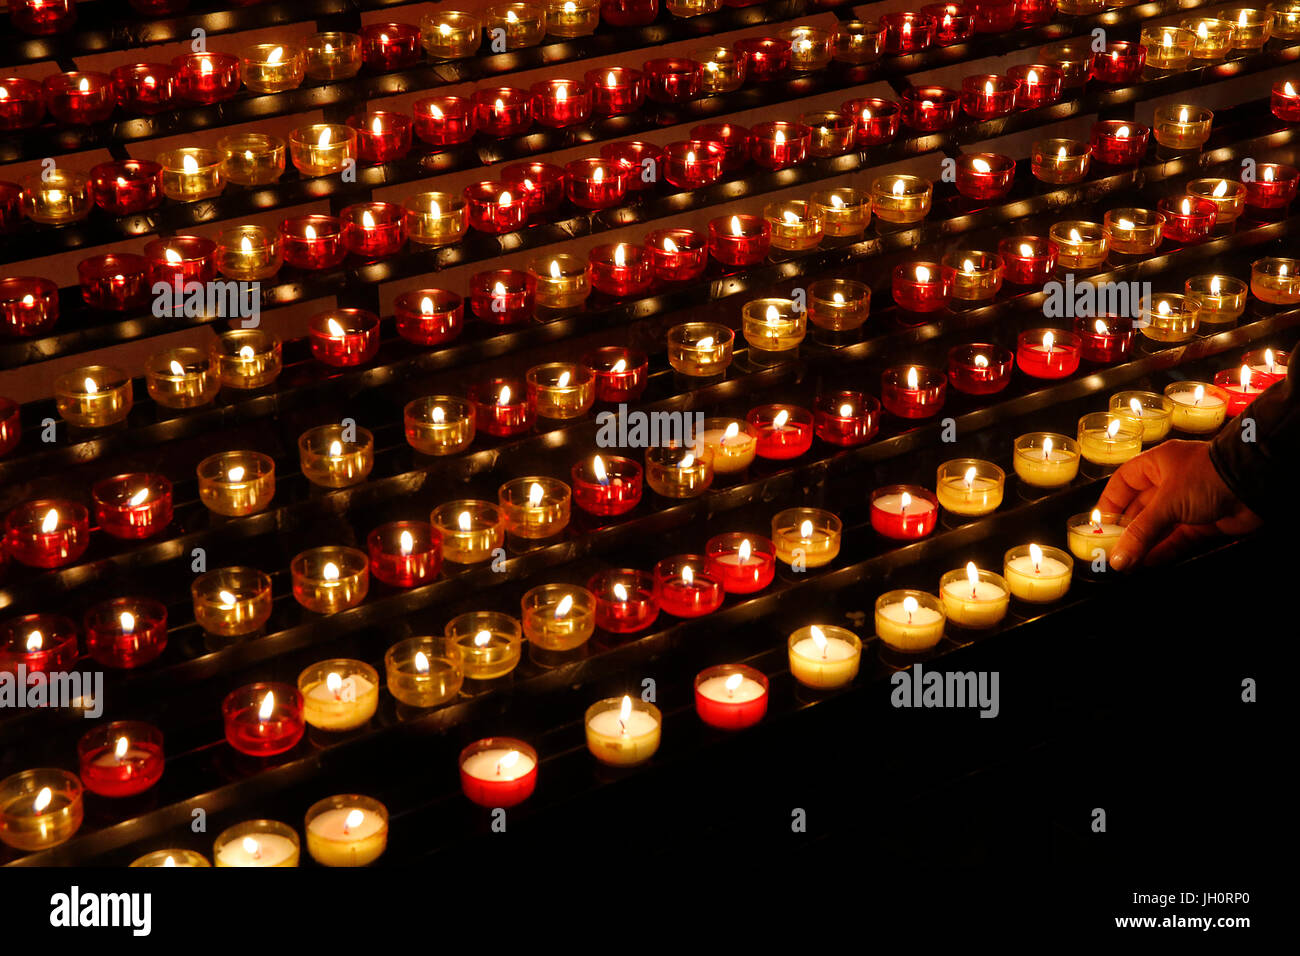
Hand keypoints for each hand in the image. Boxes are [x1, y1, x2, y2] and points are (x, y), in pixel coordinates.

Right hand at [1096, 440, 1262, 569]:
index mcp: (1157, 464)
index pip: (1123, 483)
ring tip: (1126, 563)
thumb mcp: (1166, 502)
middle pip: (1139, 509)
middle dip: (1125, 531)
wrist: (1255, 483)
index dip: (1109, 503)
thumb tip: (1118, 558)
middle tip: (1111, 550)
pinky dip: (1163, 551)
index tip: (1098, 525)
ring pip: (1158, 526)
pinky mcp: (1203, 522)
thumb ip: (1140, 533)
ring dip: (1143, 544)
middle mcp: (1170, 482)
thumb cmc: (1209, 476)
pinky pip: (1176, 539)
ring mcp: (1187, 503)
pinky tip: (1148, 563)